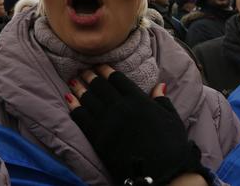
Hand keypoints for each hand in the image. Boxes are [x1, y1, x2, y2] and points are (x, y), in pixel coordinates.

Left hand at [66, 64, 207, 184]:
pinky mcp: (98, 138)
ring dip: (80, 88)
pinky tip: (69, 99)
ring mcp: (107, 122)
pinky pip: (81, 117)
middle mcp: (120, 107)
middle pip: (100, 85)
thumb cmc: (171, 147)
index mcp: (138, 99)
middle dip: (90, 76)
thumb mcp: (170, 119)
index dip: (106, 70)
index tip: (99, 65)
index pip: (117, 78)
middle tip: (83, 71)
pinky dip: (74, 106)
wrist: (162, 174)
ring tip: (73, 81)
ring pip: (88, 98)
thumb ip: (161, 100)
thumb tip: (159, 85)